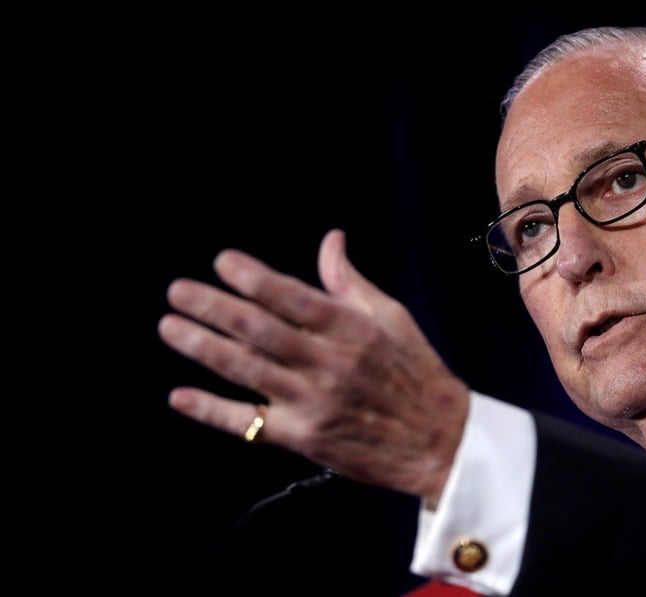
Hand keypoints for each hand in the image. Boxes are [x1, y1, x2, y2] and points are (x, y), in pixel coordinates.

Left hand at [157, 229, 468, 504]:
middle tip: (177, 291)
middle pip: (259, 330)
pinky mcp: (304, 438)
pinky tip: (181, 396)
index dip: (252, 277)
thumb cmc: (415, 372)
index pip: (291, 296)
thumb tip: (331, 239)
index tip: (222, 262)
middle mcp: (328, 363)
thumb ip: (350, 282)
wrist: (440, 439)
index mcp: (351, 328)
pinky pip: (250, 424)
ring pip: (247, 370)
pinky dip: (213, 410)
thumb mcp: (392, 318)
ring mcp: (313, 402)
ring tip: (171, 326)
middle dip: (213, 307)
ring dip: (203, 347)